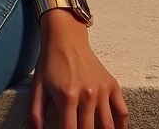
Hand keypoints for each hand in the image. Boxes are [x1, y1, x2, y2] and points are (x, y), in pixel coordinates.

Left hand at [29, 14, 127, 128]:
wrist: (65, 38)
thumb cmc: (50, 63)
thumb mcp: (38, 85)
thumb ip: (36, 112)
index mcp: (66, 97)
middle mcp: (86, 96)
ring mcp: (102, 91)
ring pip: (108, 127)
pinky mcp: (112, 86)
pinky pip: (122, 113)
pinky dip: (121, 126)